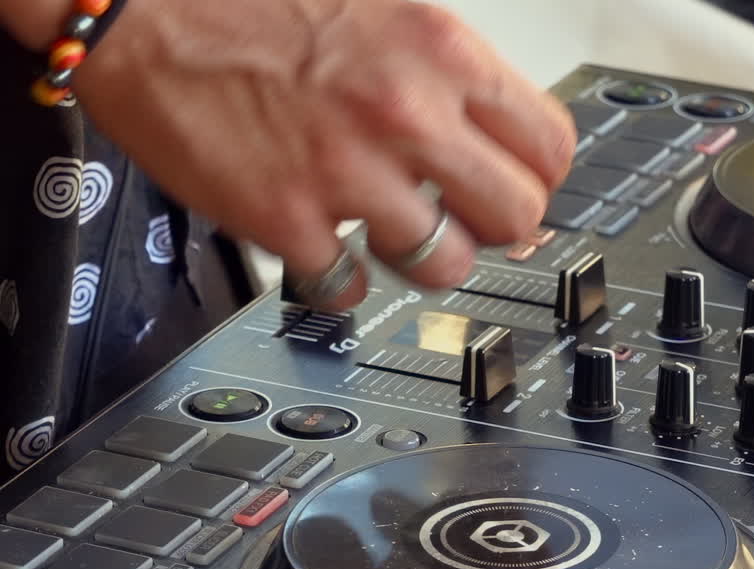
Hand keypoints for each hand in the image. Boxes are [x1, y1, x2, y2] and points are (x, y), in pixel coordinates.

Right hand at [72, 0, 575, 308]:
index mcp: (441, 52)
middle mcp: (406, 113)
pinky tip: (325, 246)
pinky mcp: (286, 219)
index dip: (537, 176)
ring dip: (425, 258)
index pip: (550, 145)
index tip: (517, 184)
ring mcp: (348, 172)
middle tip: (463, 217)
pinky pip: (349, 287)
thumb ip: (445, 72)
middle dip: (495, 224)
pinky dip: (340, 277)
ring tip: (391, 233)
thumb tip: (490, 132)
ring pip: (448, 265)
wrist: (134, 5)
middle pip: (518, 216)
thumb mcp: (383, 7)